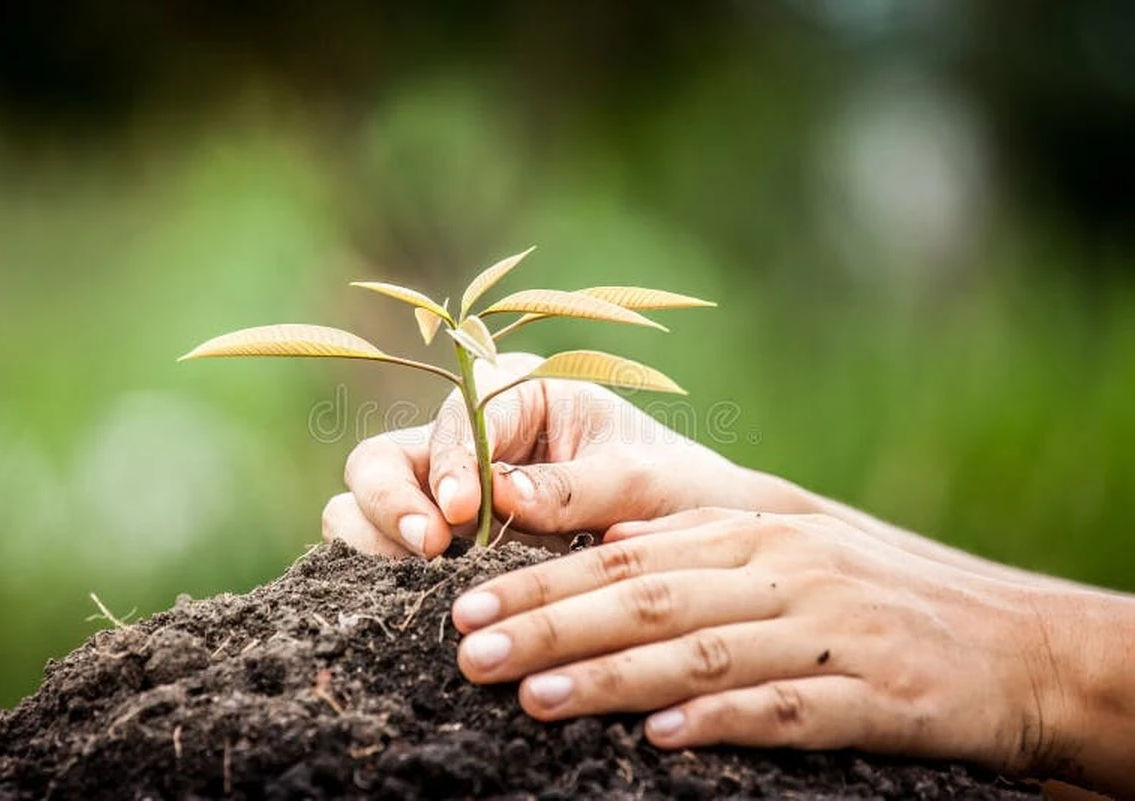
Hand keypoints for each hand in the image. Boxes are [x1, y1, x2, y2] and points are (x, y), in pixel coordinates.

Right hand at [327, 353, 795, 556]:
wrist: (695, 546)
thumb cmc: (674, 490)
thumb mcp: (638, 480)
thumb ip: (572, 486)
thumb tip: (501, 497)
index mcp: (516, 395)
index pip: (456, 416)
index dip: (449, 461)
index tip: (461, 512)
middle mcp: (466, 440)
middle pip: (383, 459)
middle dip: (390, 505)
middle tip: (428, 551)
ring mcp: (445, 497)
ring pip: (363, 508)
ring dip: (376, 544)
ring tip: (420, 581)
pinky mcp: (439, 549)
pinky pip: (384, 557)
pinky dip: (386, 578)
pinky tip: (422, 604)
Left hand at [448, 507, 1065, 777]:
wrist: (1017, 640)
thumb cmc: (881, 591)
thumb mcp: (792, 547)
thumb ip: (701, 546)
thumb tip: (601, 551)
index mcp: (756, 527)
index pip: (625, 550)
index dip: (541, 576)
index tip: (467, 602)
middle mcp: (785, 566)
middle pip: (645, 595)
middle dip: (549, 623)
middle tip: (471, 652)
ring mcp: (830, 630)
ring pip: (700, 649)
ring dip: (610, 676)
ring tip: (534, 699)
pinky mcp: (878, 694)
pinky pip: (787, 710)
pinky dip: (721, 720)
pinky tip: (662, 738)